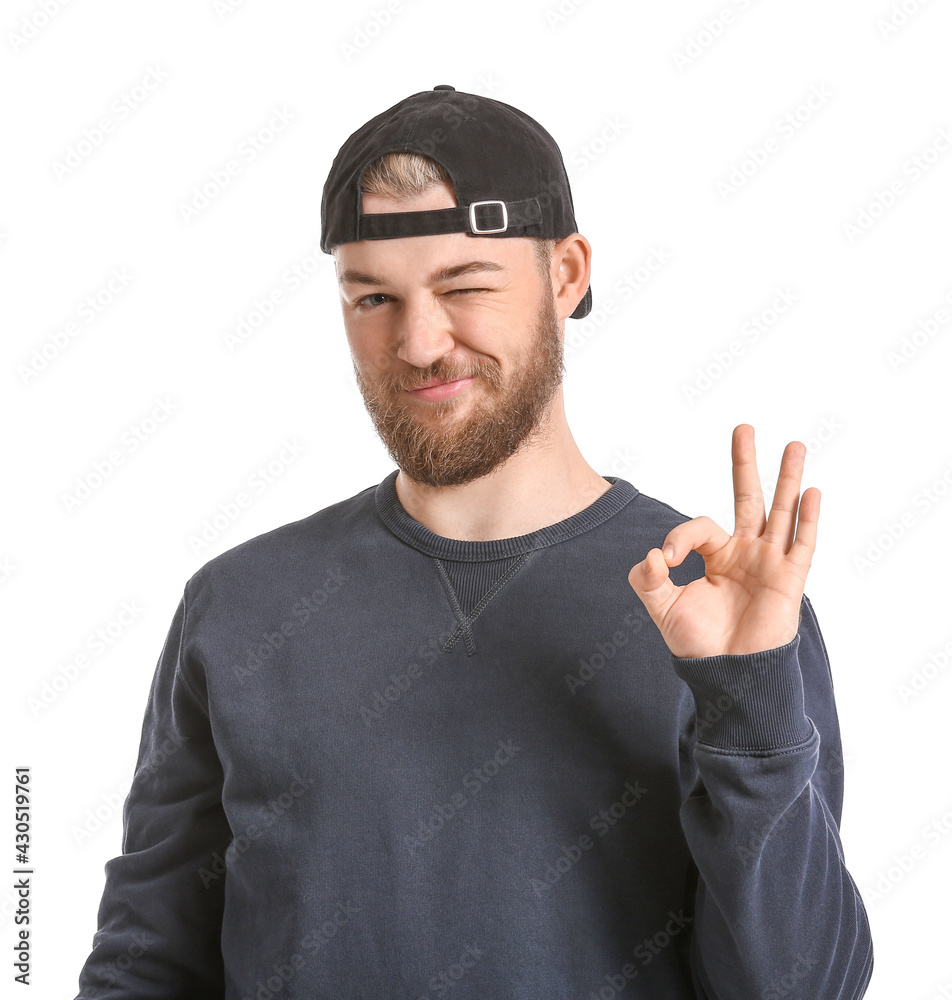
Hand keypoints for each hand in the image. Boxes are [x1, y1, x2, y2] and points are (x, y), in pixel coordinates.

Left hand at [627, 424, 818, 657]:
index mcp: (718, 555)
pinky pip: (802, 544)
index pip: (700, 527)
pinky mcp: (789, 579)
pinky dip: (808, 519)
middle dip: (746, 463)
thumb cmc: (698, 643)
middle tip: (744, 427)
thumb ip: (646, 580)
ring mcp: (771, 562)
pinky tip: (812, 492)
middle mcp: (747, 551)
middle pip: (749, 497)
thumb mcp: (662, 608)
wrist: (726, 674)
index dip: (679, 539)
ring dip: (788, 478)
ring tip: (794, 445)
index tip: (664, 562)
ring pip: (781, 511)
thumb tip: (650, 555)